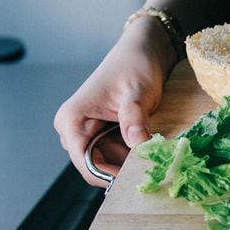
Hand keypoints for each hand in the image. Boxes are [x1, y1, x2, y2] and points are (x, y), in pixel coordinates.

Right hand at [54, 18, 176, 186]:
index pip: (86, 164)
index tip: (139, 179)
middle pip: (97, 167)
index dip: (111, 176)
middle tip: (154, 175)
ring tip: (157, 164)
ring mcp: (90, 133)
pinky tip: (153, 155)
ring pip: (110, 163)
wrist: (143, 50)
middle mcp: (75, 130)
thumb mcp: (137, 94)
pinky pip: (119, 154)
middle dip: (124, 172)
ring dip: (132, 165)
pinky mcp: (106, 133)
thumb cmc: (134, 65)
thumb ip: (134, 121)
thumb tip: (139, 148)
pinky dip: (135, 156)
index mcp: (72, 120)